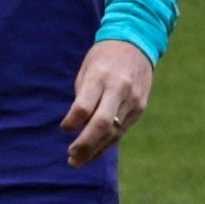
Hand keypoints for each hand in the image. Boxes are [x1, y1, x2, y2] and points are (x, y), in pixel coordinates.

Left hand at [62, 39, 154, 168]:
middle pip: (102, 124)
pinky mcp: (140, 107)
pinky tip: (94, 153)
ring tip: (77, 161)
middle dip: (85, 144)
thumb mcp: (87, 69)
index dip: (72, 121)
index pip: (85, 106)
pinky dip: (107, 143)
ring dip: (95, 150)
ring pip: (114, 132)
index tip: (64, 128)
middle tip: (71, 157)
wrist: (137, 42)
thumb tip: (76, 126)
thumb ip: (83, 96)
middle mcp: (119, 89)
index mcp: (101, 76)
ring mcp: (133, 99)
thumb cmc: (103, 56)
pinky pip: (122, 130)